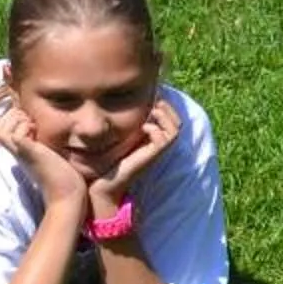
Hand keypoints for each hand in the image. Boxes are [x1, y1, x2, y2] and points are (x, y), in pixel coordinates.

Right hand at [0, 93, 88, 206]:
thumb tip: (44, 132)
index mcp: (19, 150)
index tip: (30, 123)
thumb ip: (42, 143)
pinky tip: (37, 135)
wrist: (67, 193)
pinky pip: (16, 135)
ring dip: (16, 121)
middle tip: (31, 124)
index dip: (11, 118)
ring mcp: (20, 153)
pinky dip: (25, 128)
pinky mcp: (29, 154)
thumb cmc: (62, 175)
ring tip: (33, 128)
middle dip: (12, 116)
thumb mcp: (47, 153)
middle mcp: (16, 152)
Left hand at [88, 98, 182, 220]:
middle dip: (168, 108)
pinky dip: (155, 129)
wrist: (104, 186)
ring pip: (175, 130)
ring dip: (164, 116)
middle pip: (178, 123)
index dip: (167, 107)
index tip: (153, 98)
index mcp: (152, 141)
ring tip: (151, 113)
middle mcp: (157, 147)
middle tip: (154, 102)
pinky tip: (143, 128)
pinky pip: (163, 139)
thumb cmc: (107, 163)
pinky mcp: (150, 158)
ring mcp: (155, 153)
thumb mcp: (117, 139)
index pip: (173, 120)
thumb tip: (120, 106)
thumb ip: (124, 126)